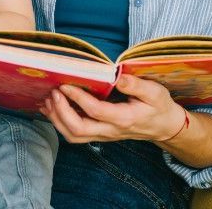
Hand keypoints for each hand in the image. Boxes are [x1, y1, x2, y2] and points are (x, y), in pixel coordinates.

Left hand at [39, 74, 187, 143]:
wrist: (163, 126)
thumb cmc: (158, 106)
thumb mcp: (155, 92)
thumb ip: (137, 85)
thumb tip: (118, 76)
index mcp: (123, 118)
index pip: (95, 111)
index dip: (78, 98)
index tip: (66, 84)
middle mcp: (110, 131)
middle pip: (78, 129)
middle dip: (61, 111)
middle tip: (54, 92)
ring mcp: (103, 135)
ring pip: (73, 136)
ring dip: (57, 119)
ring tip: (48, 100)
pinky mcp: (99, 134)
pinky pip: (75, 135)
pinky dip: (60, 123)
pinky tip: (52, 108)